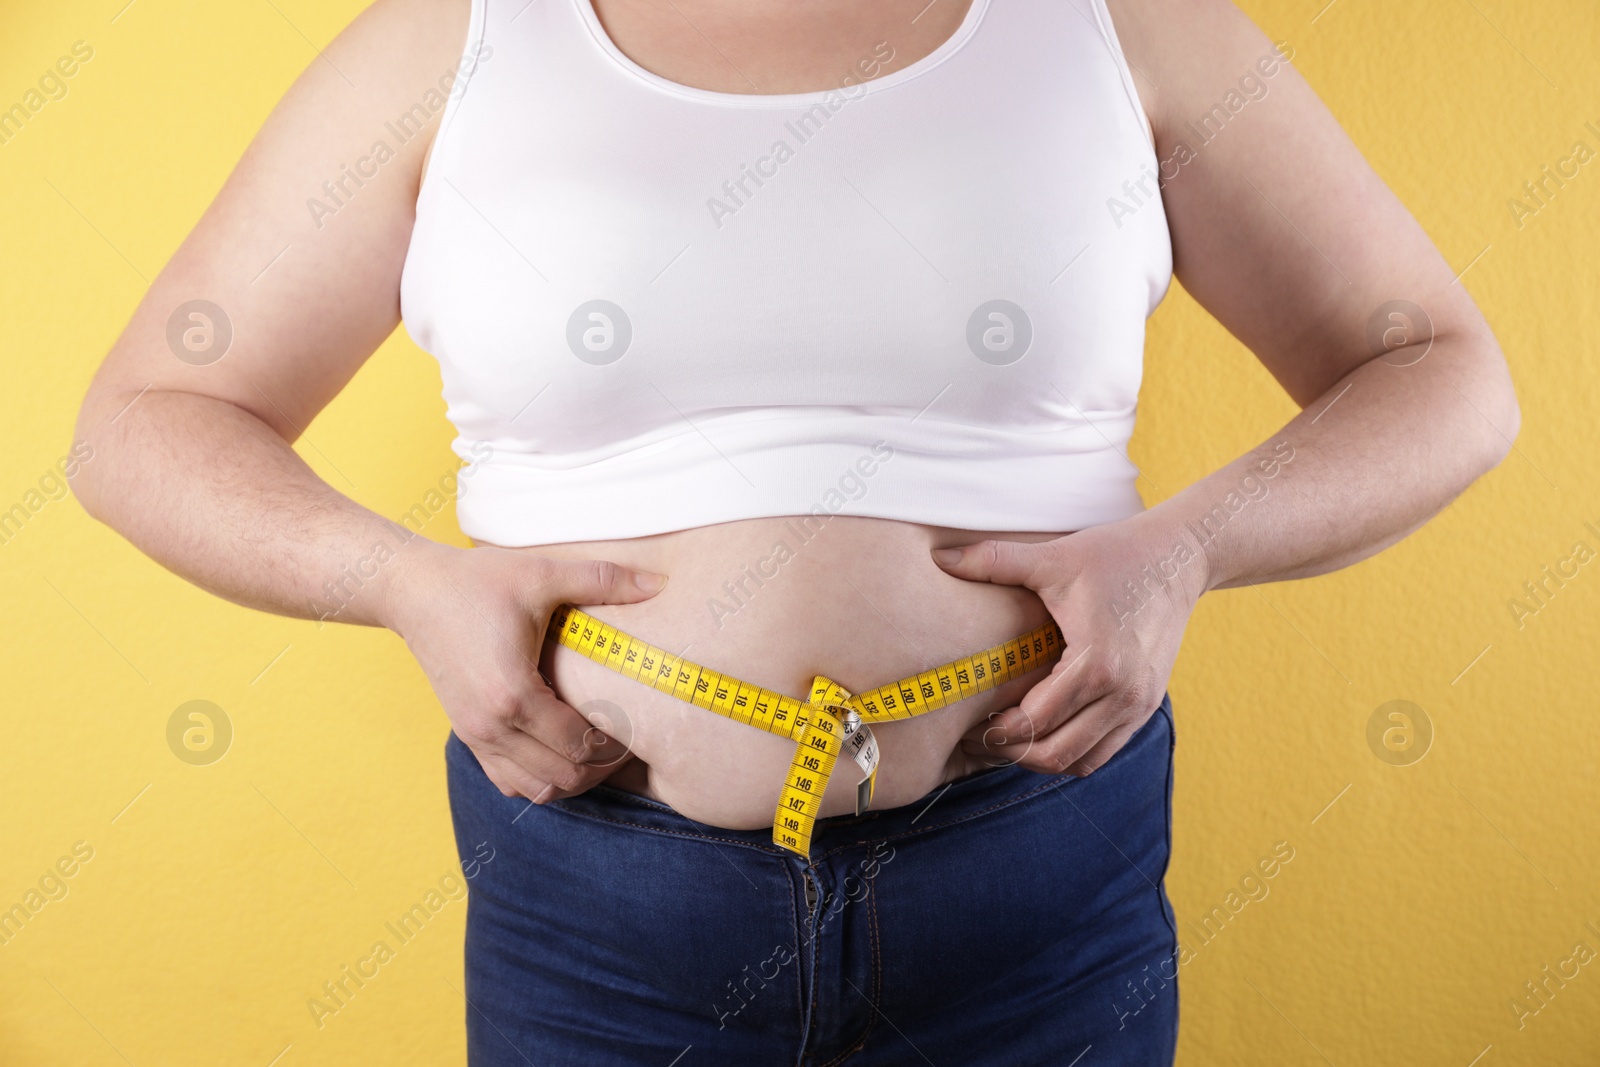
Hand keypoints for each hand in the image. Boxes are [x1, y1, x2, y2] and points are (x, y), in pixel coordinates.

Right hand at [379, 541, 668, 802]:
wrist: (413, 591)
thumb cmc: (476, 582)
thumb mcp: (541, 574)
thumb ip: (603, 580)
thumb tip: (659, 583)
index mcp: (514, 694)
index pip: (579, 745)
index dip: (615, 743)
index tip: (638, 725)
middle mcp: (492, 726)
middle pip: (563, 776)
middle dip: (600, 766)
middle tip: (627, 740)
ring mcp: (476, 736)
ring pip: (536, 789)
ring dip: (572, 777)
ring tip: (598, 750)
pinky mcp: (467, 735)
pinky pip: (508, 781)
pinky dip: (540, 777)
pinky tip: (561, 750)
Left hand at [930, 512, 1207, 776]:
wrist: (1180, 558)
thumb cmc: (1114, 555)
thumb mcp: (1052, 557)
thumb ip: (994, 560)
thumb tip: (938, 558)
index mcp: (1096, 662)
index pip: (1035, 721)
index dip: (995, 730)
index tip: (966, 723)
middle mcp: (1122, 693)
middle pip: (1056, 753)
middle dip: (1011, 752)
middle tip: (977, 739)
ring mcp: (1139, 704)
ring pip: (1081, 762)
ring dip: (1040, 758)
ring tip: (1005, 740)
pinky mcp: (1146, 706)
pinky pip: (1103, 751)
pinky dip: (1069, 752)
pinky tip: (1041, 732)